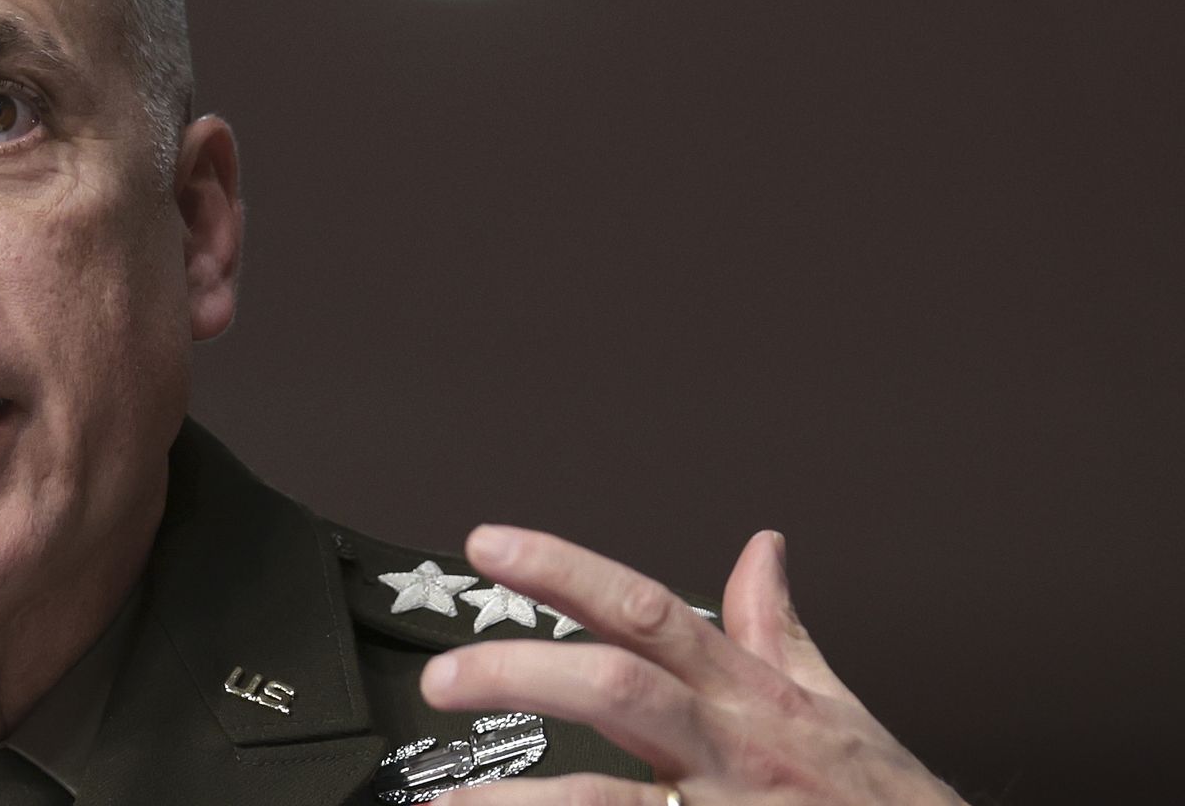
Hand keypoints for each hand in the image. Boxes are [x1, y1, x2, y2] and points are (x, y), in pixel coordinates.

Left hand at [420, 526, 965, 804]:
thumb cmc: (881, 799)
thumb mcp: (831, 704)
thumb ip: (777, 628)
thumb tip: (761, 549)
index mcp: (747, 694)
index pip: (645, 608)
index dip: (563, 570)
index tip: (490, 544)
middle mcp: (730, 748)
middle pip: (616, 686)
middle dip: (521, 673)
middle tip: (442, 677)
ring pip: (608, 796)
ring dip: (521, 799)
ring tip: (450, 798)